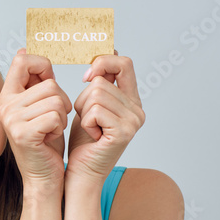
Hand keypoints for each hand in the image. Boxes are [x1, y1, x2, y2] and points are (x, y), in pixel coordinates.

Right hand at [0, 49, 72, 185]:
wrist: (43, 175)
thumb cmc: (45, 141)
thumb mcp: (38, 106)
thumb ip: (33, 81)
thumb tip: (24, 50)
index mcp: (7, 95)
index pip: (23, 60)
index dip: (43, 67)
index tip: (49, 83)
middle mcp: (5, 105)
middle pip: (49, 84)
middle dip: (60, 101)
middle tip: (53, 119)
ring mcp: (11, 119)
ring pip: (55, 100)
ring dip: (61, 116)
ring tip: (51, 129)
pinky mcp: (22, 133)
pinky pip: (55, 116)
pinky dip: (59, 127)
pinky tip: (49, 137)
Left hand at [66, 52, 144, 184]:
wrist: (81, 171)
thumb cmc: (84, 140)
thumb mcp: (90, 105)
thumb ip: (101, 82)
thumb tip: (109, 49)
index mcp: (131, 100)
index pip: (124, 63)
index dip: (103, 63)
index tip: (86, 77)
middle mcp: (137, 109)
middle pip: (102, 82)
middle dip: (84, 99)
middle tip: (89, 121)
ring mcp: (133, 121)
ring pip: (96, 94)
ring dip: (84, 112)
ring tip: (91, 129)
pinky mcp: (124, 132)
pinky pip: (95, 110)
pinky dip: (87, 122)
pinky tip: (93, 136)